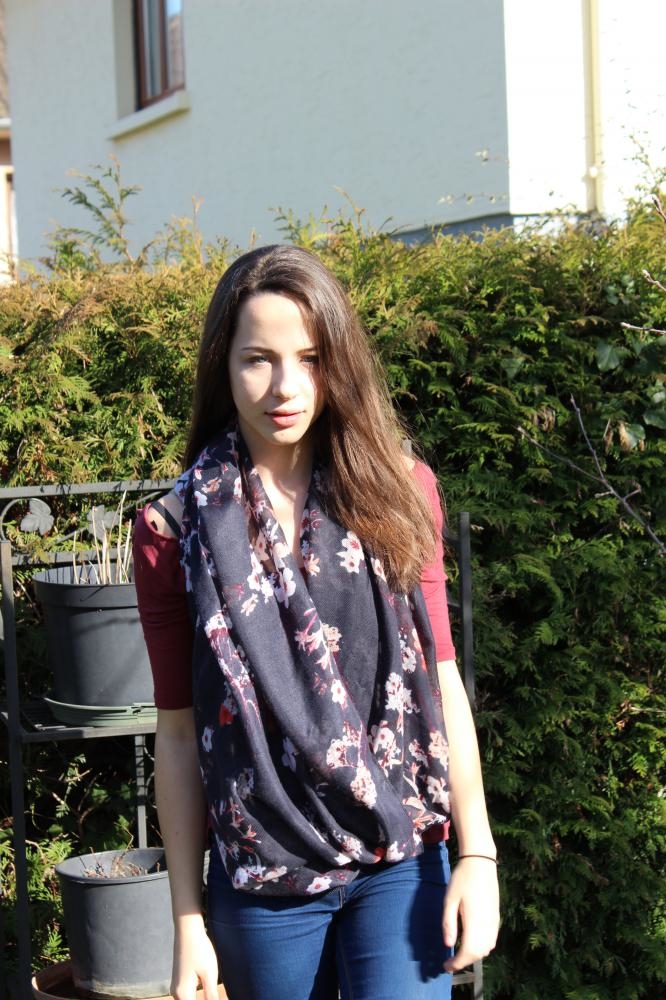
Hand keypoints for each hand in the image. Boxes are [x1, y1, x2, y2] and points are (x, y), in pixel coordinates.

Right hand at [171, 914, 218, 999]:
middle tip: (215, 991)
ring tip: (213, 989)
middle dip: (205, 999)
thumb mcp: (210, 973)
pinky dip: (199, 994)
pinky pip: (189, 994)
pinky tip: (208, 986)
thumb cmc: (199, 949)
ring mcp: (176, 987)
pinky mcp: (180, 980)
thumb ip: (212, 996)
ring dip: (202, 998)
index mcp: (182, 994)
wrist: (187, 928)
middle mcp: (176, 993)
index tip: (216, 996)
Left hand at [442, 856, 499, 972]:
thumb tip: (448, 945)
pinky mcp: (496, 917)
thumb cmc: (462, 879)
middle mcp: (487, 925)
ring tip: (459, 952)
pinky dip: (482, 947)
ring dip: (474, 955)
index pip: (468, 952)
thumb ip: (448, 923)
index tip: (446, 966)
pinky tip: (472, 942)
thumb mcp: (449, 900)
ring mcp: (494, 921)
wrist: (480, 862)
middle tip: (450, 961)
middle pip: (479, 953)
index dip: (457, 963)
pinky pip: (492, 940)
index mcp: (474, 921)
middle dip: (464, 961)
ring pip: (487, 948)